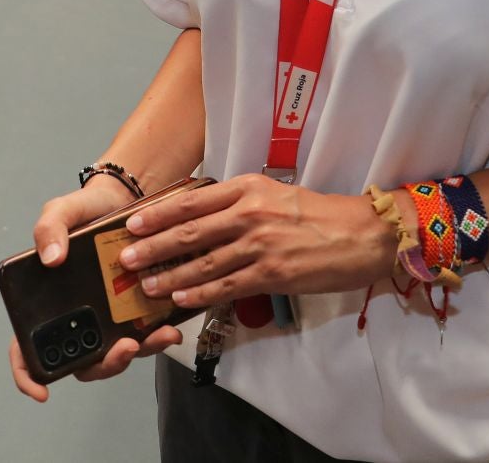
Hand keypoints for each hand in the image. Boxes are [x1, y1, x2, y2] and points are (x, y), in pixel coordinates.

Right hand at [9, 179, 183, 402]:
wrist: (125, 200)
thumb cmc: (86, 210)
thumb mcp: (61, 212)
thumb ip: (48, 229)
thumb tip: (50, 259)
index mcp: (47, 303)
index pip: (26, 347)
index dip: (29, 374)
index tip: (42, 390)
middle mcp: (76, 318)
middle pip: (81, 360)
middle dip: (104, 364)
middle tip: (122, 348)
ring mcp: (107, 318)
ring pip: (117, 353)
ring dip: (138, 352)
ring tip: (159, 336)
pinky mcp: (134, 313)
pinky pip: (143, 335)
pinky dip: (157, 336)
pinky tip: (170, 326)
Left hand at [115, 175, 396, 311]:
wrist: (362, 234)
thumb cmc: (319, 214)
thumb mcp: (275, 194)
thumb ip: (240, 202)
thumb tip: (202, 216)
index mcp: (248, 188)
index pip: (193, 201)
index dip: (159, 214)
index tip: (133, 223)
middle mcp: (250, 213)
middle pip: (190, 231)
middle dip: (154, 246)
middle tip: (126, 257)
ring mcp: (259, 245)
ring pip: (204, 262)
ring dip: (171, 276)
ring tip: (147, 285)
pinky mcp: (272, 273)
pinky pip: (227, 286)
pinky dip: (201, 294)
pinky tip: (181, 300)